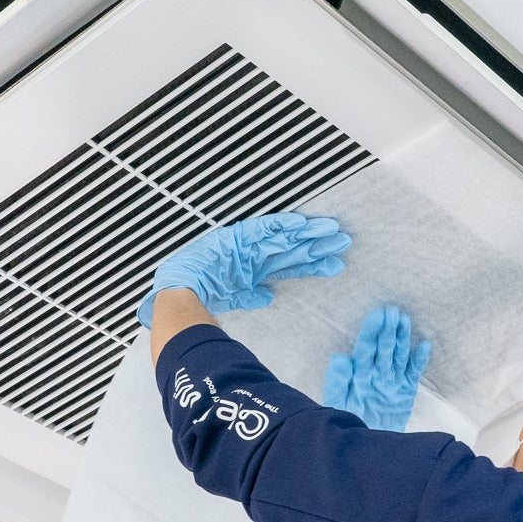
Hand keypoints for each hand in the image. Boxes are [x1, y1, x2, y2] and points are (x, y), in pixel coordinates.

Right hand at [136, 213, 351, 324]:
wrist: (179, 293)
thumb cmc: (199, 296)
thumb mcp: (231, 297)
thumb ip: (249, 296)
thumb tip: (266, 297)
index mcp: (253, 268)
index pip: (289, 265)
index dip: (311, 263)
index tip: (334, 262)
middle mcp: (253, 254)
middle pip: (292, 249)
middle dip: (318, 245)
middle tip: (344, 241)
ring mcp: (246, 245)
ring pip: (283, 237)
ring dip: (307, 234)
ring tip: (332, 231)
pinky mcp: (236, 237)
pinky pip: (262, 229)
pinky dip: (280, 226)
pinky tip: (299, 224)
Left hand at [322, 306, 430, 431]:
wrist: (367, 450)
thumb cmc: (348, 426)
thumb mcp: (337, 406)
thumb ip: (337, 382)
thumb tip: (340, 357)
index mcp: (359, 375)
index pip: (365, 349)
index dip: (371, 332)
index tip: (378, 316)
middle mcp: (376, 374)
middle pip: (383, 348)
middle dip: (388, 330)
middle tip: (393, 312)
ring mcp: (392, 382)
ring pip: (398, 356)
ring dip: (402, 338)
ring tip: (405, 320)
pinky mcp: (405, 392)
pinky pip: (414, 373)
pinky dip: (419, 360)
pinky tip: (424, 345)